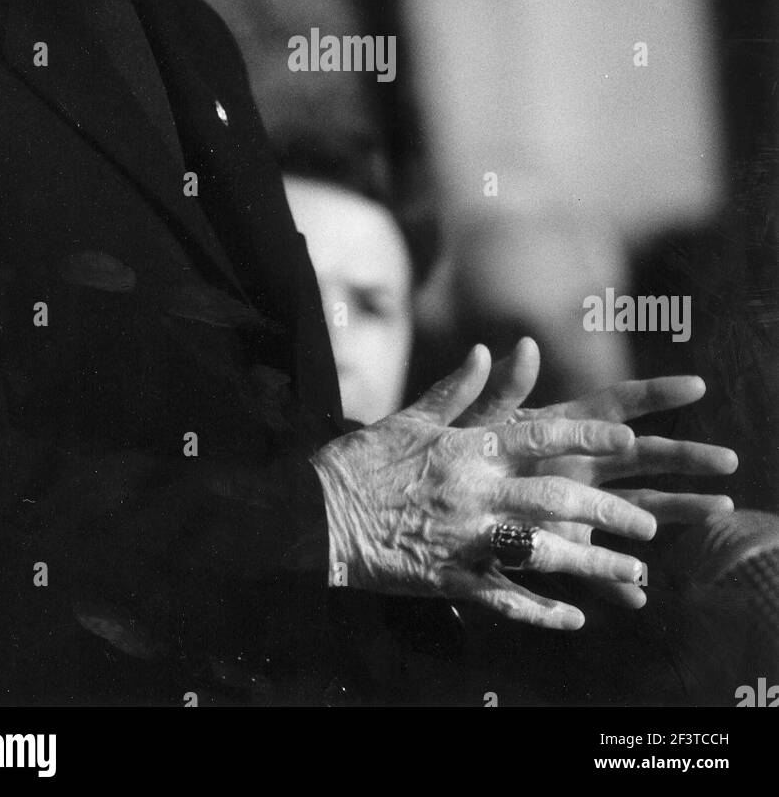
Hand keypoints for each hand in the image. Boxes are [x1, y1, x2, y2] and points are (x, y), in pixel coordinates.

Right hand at [312, 345, 661, 629]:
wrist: (318, 514)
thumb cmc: (364, 462)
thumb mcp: (411, 418)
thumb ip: (458, 390)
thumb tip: (489, 350)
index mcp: (469, 449)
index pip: (541, 437)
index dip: (587, 438)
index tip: (628, 440)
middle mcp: (475, 492)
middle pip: (556, 499)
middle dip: (609, 512)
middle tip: (649, 524)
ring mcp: (466, 539)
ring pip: (543, 552)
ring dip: (594, 563)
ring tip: (636, 572)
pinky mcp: (451, 579)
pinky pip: (507, 597)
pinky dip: (543, 610)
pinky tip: (575, 618)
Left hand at [457, 337, 737, 607]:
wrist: (427, 499)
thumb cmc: (450, 452)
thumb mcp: (475, 422)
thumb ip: (500, 390)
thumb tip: (523, 345)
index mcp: (561, 429)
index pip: (616, 405)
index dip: (655, 393)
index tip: (696, 385)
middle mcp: (577, 466)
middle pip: (642, 458)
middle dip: (686, 457)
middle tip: (728, 460)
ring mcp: (572, 508)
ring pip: (635, 508)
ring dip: (677, 511)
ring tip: (722, 509)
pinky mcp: (556, 547)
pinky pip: (592, 567)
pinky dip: (615, 582)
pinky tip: (639, 596)